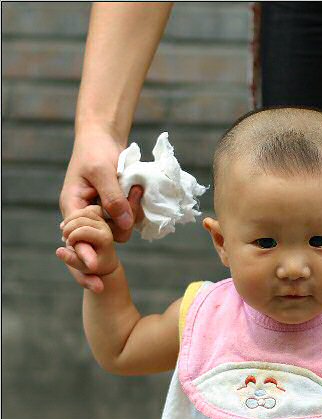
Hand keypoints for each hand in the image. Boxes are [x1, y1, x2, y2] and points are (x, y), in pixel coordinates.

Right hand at [56, 205, 119, 285]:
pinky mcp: (97, 217)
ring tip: (65, 234)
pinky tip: (65, 226)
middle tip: (65, 239)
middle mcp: (105, 228)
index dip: (72, 237)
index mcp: (105, 239)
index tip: (69, 245)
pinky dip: (71, 217)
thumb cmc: (93, 266)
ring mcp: (102, 221)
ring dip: (68, 222)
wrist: (103, 261)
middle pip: (80, 219)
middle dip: (69, 229)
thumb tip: (59, 251)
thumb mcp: (82, 267)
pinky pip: (81, 210)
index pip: (83, 230)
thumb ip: (71, 259)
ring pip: (81, 212)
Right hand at [59, 125, 143, 291]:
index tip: (94, 265)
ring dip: (132, 213)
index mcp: (73, 208)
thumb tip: (123, 223)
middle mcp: (87, 217)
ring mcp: (103, 216)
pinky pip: (129, 221)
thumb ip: (113, 197)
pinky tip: (138, 190)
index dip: (85, 253)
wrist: (104, 139)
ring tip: (135, 187)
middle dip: (121, 223)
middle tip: (133, 193)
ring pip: (121, 231)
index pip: (77, 239)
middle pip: (105, 239)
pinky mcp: (117, 211)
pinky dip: (136, 209)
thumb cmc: (96, 151)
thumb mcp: (102, 171)